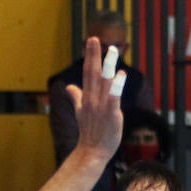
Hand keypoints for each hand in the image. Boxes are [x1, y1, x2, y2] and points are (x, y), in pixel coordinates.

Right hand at [66, 37, 124, 160]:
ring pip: (103, 83)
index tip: (92, 40)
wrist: (91, 151)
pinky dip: (116, 86)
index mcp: (86, 97)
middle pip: (93, 73)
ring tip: (112, 51)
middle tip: (94, 38)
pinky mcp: (111, 114)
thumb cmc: (89, 131)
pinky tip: (121, 75)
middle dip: (94, 56)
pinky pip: (113, 98)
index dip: (91, 56)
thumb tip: (69, 86)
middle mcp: (92, 99)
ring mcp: (100, 106)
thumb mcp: (80, 112)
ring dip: (107, 66)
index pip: (88, 73)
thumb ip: (76, 97)